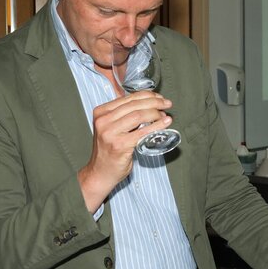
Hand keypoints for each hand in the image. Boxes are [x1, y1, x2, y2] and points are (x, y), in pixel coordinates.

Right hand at [78, 91, 172, 210]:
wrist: (100, 173)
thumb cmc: (109, 151)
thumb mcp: (111, 127)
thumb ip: (124, 116)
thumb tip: (150, 105)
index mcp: (101, 112)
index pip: (128, 98)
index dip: (147, 95)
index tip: (159, 98)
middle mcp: (103, 120)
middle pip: (135, 105)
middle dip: (155, 102)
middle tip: (167, 104)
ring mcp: (110, 133)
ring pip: (139, 115)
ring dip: (156, 114)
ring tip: (165, 115)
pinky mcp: (120, 145)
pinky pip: (142, 132)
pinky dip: (156, 126)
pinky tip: (165, 124)